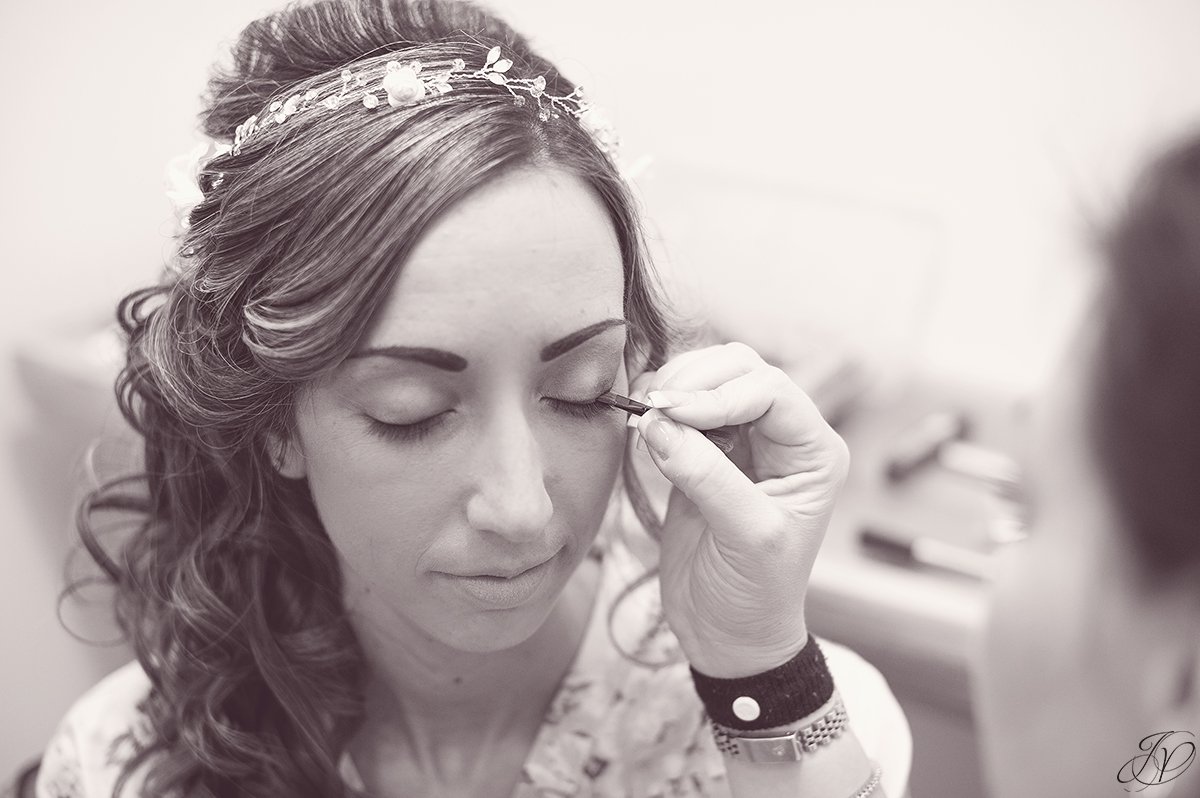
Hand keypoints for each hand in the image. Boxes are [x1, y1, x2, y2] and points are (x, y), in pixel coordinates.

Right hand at [629, 342, 849, 677]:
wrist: (727, 633)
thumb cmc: (754, 594)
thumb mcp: (746, 538)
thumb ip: (707, 477)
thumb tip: (659, 424)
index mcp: (813, 452)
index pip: (770, 390)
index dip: (719, 392)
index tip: (673, 414)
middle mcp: (783, 437)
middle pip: (740, 370)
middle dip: (695, 381)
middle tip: (653, 409)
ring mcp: (743, 440)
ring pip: (709, 378)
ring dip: (674, 388)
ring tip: (645, 417)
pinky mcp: (706, 451)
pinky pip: (683, 407)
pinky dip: (660, 406)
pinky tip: (644, 426)